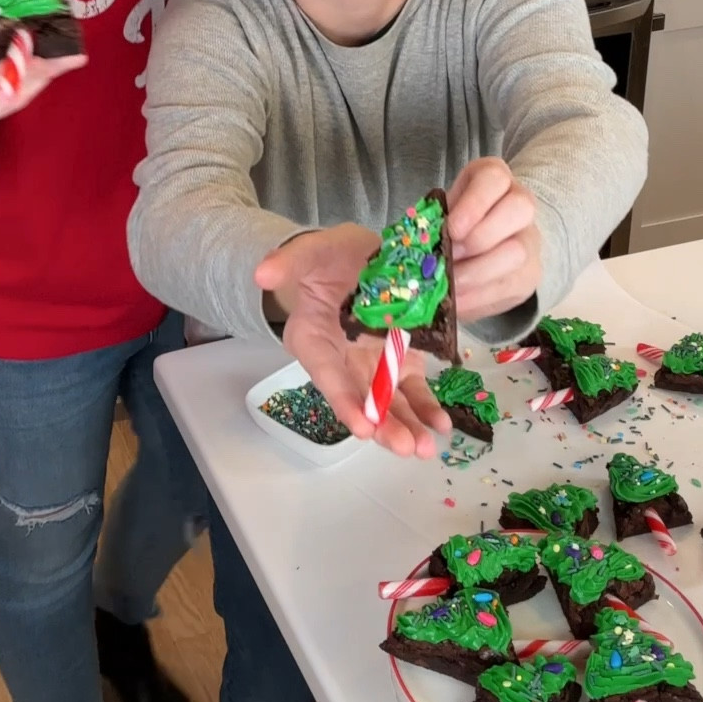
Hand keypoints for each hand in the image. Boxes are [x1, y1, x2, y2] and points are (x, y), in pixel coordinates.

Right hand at [254, 226, 451, 457]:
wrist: (354, 258)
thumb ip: (288, 261)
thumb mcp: (309, 252)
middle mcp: (341, 360)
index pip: (326, 374)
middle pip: (360, 399)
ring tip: (424, 449)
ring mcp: (372, 364)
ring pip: (388, 402)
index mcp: (312, 338)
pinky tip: (441, 425)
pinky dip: (426, 408)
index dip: (344, 400)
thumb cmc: (327, 258)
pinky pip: (412, 389)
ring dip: (406, 426)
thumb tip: (262, 272)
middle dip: (381, 426)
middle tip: (403, 446)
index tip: (362, 427)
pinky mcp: (399, 361)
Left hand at [446, 159, 540, 321]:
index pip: (494, 178)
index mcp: (493, 179)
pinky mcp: (530, 273)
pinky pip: (511, 286)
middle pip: (518, 209)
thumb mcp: (441, 212)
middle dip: (479, 237)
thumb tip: (399, 248)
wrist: (482, 243)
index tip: (451, 228)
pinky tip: (458, 303)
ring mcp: (529, 238)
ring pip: (517, 252)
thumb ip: (432, 221)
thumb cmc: (453, 222)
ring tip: (450, 285)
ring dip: (478, 272)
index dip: (475, 203)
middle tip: (449, 257)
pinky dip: (481, 297)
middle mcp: (520, 203)